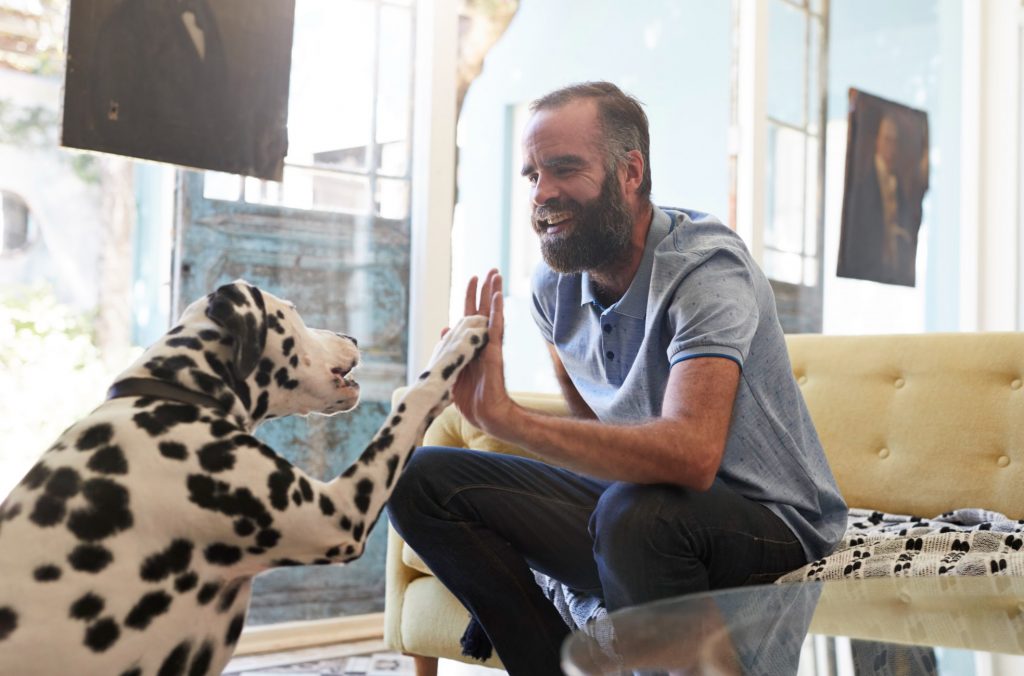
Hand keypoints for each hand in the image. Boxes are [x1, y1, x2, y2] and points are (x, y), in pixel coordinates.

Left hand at [445, 269, 515, 434]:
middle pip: (483, 309)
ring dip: (493, 293)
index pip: (470, 315)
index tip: (472, 278)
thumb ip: (450, 349)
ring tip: (496, 274)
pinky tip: (497, 296)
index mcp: (471, 345)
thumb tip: (444, 329)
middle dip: (486, 289)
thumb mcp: (453, 369)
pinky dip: (496, 312)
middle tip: (491, 269)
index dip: (470, 297)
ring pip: (491, 314)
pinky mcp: (494, 353)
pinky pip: (495, 329)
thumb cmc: (470, 398)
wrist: (484, 415)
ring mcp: (489, 346)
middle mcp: (482, 342)